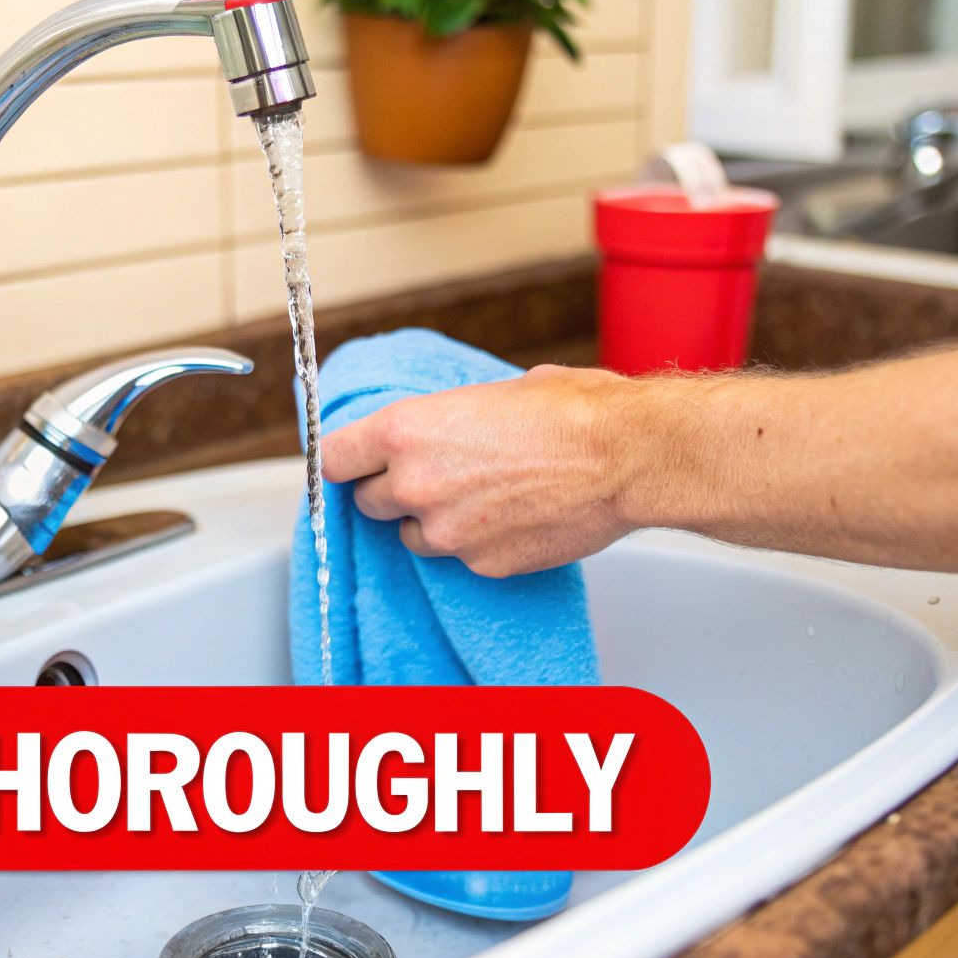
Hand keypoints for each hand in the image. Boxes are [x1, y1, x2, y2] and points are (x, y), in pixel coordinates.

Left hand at [320, 364, 637, 577]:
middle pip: (368, 502)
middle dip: (393, 490)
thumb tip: (440, 429)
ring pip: (412, 536)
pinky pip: (459, 558)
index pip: (331, 458)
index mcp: (406, 431)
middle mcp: (415, 485)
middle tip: (435, 474)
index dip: (345, 459)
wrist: (626, 457)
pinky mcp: (480, 565)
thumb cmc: (571, 411)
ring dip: (432, 520)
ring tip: (480, 496)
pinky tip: (513, 516)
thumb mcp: (492, 391)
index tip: (354, 461)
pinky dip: (476, 543)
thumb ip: (446, 420)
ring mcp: (447, 532)